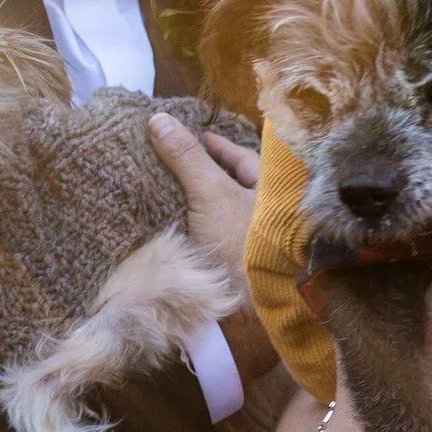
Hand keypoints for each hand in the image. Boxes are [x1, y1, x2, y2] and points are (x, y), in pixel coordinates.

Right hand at [147, 111, 258, 271]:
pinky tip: (166, 231)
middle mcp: (268, 213)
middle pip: (228, 186)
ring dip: (192, 206)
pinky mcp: (237, 269)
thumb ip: (187, 158)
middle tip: (164, 162)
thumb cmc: (246, 242)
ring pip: (218, 215)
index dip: (213, 145)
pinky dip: (190, 233)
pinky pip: (210, 241)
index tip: (188, 135)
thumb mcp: (213, 194)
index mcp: (274, 189)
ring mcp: (253, 242)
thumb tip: (158, 118)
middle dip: (199, 176)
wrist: (258, 313)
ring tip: (157, 192)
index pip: (241, 156)